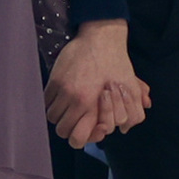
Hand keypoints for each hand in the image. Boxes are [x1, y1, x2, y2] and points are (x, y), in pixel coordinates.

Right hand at [47, 17, 147, 149]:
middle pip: (63, 131)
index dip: (82, 138)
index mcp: (94, 106)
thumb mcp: (131, 89)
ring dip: (60, 115)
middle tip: (77, 119)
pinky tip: (61, 96)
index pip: (78, 139)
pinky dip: (51, 102)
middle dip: (69, 128)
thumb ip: (133, 113)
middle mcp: (77, 101)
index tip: (88, 128)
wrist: (101, 39)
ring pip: (52, 117)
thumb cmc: (117, 64)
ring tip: (68, 107)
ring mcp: (63, 90)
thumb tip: (125, 129)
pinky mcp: (55, 79)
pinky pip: (46, 100)